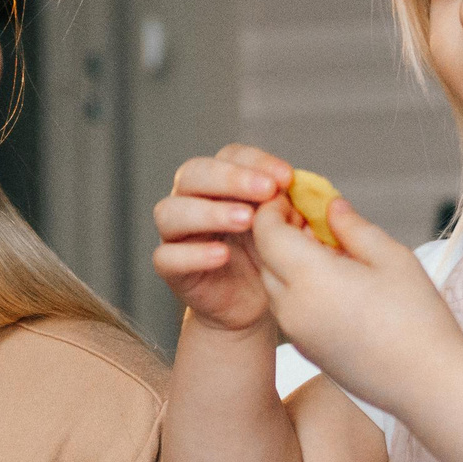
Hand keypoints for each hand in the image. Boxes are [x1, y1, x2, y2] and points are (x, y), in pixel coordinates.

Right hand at [152, 144, 293, 332]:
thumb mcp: (283, 227)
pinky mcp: (170, 268)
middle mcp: (190, 200)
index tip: (286, 177)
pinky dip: (193, 254)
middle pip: (193, 173)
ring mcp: (175, 234)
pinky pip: (167, 257)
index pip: (229, 156)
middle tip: (266, 191)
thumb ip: (287, 206)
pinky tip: (223, 255)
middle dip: (231, 178)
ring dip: (210, 212)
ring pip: (171, 212)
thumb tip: (296, 191)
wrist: (253, 305)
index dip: (256, 161)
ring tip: (246, 220)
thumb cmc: (266, 257)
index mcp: (219, 183)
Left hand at [248, 193, 461, 412]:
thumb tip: (330, 207)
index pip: (267, 232)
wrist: (428, 384)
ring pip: (273, 284)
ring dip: (287, 260)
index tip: (295, 195)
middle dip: (279, 231)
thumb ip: (353, 227)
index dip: (275, 208)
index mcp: (310, 279)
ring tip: (324, 247)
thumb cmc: (417, 317)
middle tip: (310, 216)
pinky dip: (296, 287)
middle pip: (265, 257)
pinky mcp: (306, 351)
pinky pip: (287, 308)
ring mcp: (296, 334)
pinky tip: (330, 281)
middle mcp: (292, 308)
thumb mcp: (391, 257)